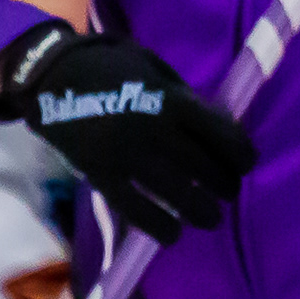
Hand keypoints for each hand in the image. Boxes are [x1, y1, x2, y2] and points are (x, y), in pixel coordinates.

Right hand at [0, 22, 255, 244]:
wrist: (52, 74)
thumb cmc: (112, 65)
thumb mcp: (156, 68)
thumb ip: (185, 98)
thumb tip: (216, 127)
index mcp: (171, 98)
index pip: (220, 133)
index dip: (241, 153)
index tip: (248, 163)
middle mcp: (153, 129)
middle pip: (202, 166)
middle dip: (224, 184)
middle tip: (229, 190)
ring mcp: (126, 154)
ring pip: (175, 192)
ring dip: (199, 211)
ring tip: (210, 217)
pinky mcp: (100, 174)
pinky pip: (133, 208)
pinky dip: (157, 225)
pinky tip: (172, 233)